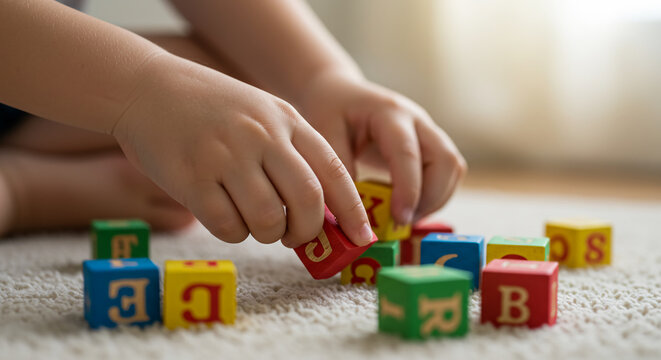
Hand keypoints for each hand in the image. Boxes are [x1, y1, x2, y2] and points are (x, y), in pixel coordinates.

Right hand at [111, 55, 372, 247]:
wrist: (148, 88)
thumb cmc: (213, 109)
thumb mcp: (263, 114)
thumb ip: (293, 153)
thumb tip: (322, 211)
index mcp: (286, 120)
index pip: (333, 171)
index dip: (352, 210)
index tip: (363, 237)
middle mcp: (261, 136)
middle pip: (307, 201)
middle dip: (308, 230)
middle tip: (294, 236)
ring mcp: (226, 156)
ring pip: (269, 220)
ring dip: (267, 234)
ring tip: (253, 220)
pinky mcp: (192, 178)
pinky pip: (228, 227)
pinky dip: (233, 232)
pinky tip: (224, 213)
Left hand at [298, 71, 466, 224]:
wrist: (341, 92)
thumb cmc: (331, 110)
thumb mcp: (324, 134)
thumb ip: (339, 170)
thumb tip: (354, 213)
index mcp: (389, 113)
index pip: (408, 153)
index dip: (408, 189)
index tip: (399, 219)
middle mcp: (417, 120)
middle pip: (445, 160)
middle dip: (430, 198)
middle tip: (401, 223)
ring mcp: (428, 132)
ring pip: (452, 169)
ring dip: (435, 200)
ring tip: (402, 218)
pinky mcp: (430, 145)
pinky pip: (447, 174)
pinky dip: (434, 196)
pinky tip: (408, 207)